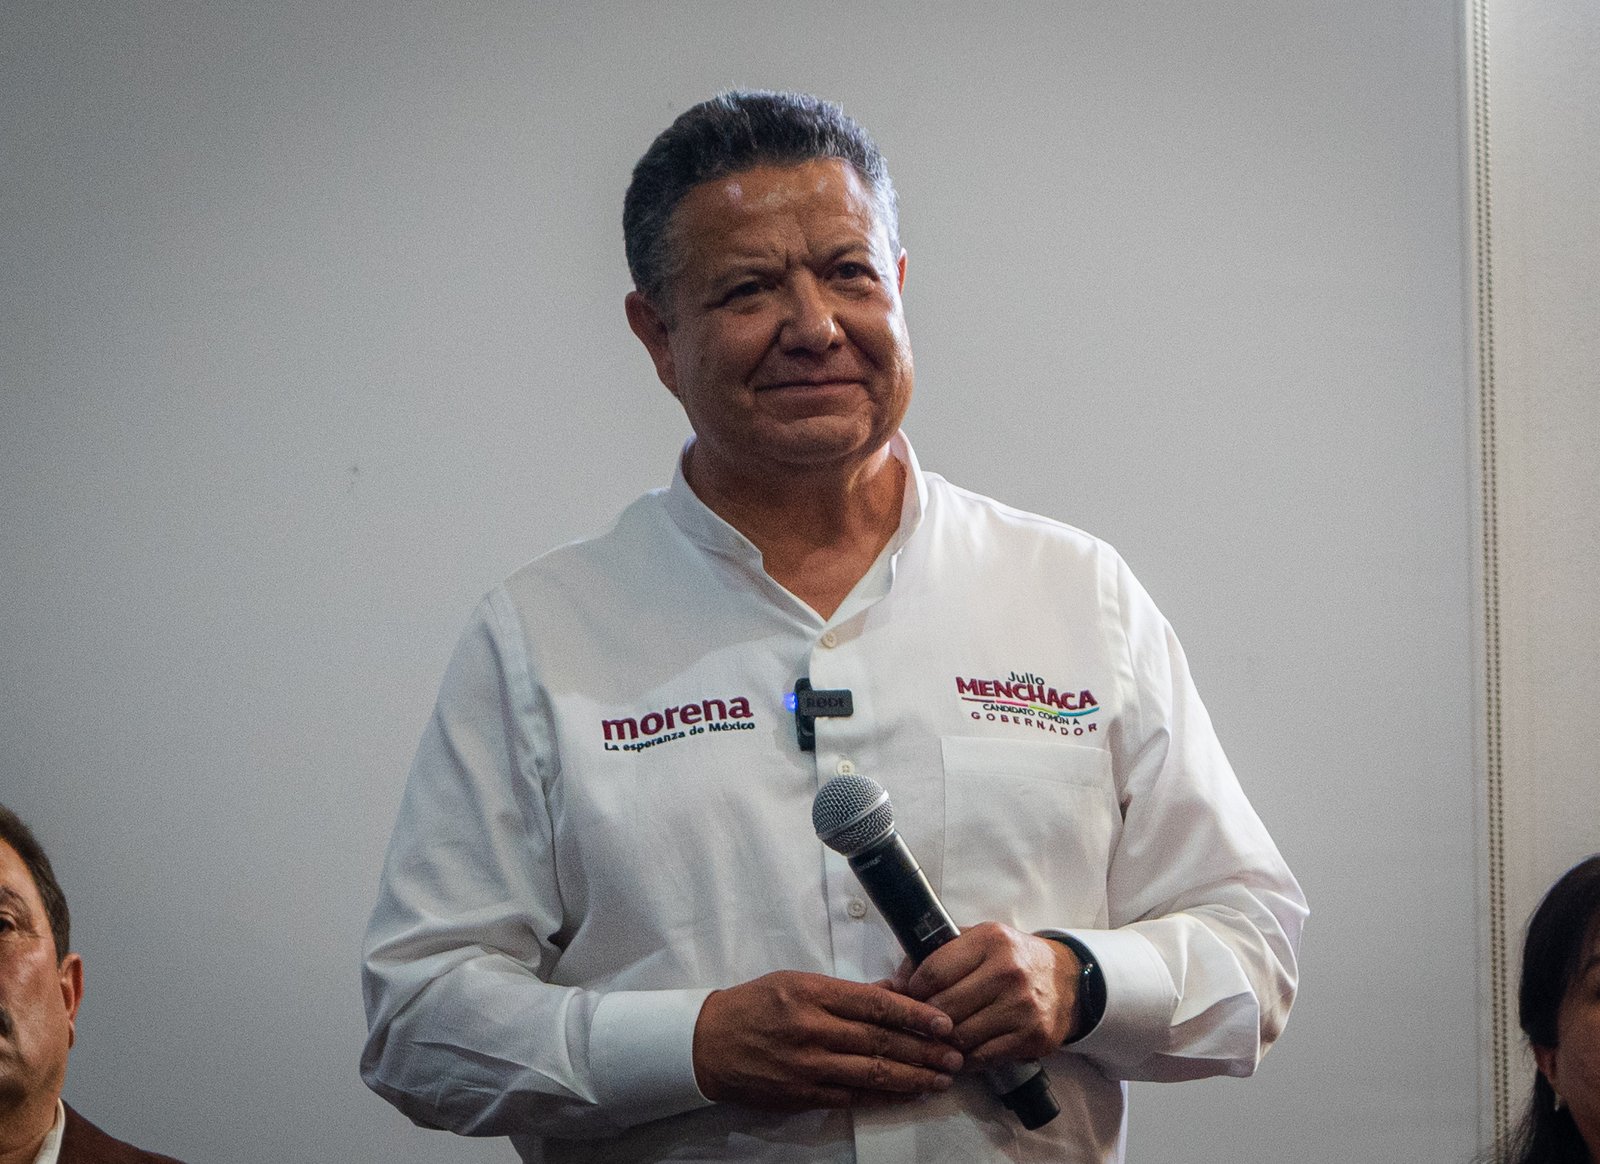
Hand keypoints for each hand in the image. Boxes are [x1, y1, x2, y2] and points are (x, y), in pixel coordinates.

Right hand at [692, 970, 963, 1110]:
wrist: (708, 1043)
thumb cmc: (754, 1005)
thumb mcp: (796, 981)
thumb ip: (846, 990)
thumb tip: (894, 989)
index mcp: (811, 993)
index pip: (873, 1003)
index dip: (913, 1014)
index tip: (943, 1021)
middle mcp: (811, 1029)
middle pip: (879, 1040)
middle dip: (924, 1050)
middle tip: (956, 1055)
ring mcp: (807, 1065)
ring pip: (871, 1073)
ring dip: (912, 1077)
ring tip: (941, 1078)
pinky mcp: (802, 1094)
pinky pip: (851, 1098)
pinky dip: (883, 1097)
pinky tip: (907, 1094)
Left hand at [897, 922, 1079, 1065]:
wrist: (1066, 979)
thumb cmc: (1011, 958)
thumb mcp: (979, 940)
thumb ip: (938, 953)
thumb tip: (896, 981)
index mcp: (991, 941)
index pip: (934, 971)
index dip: (913, 988)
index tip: (909, 995)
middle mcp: (1008, 972)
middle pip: (945, 1007)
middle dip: (926, 1018)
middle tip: (921, 1021)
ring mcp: (1023, 1007)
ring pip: (961, 1035)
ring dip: (944, 1040)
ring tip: (939, 1036)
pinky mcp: (1033, 1037)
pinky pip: (983, 1056)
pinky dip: (965, 1058)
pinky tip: (961, 1050)